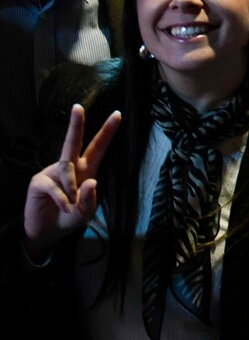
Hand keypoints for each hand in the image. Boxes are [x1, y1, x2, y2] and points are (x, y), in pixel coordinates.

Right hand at [23, 104, 121, 260]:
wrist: (47, 232)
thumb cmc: (70, 218)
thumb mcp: (86, 212)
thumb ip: (90, 199)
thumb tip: (91, 181)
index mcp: (86, 170)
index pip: (98, 148)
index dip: (107, 132)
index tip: (117, 114)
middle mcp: (69, 167)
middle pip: (73, 142)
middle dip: (76, 124)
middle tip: (78, 107)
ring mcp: (52, 172)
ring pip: (66, 169)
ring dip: (72, 189)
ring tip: (71, 205)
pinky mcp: (38, 181)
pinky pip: (54, 185)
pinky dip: (62, 198)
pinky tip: (64, 206)